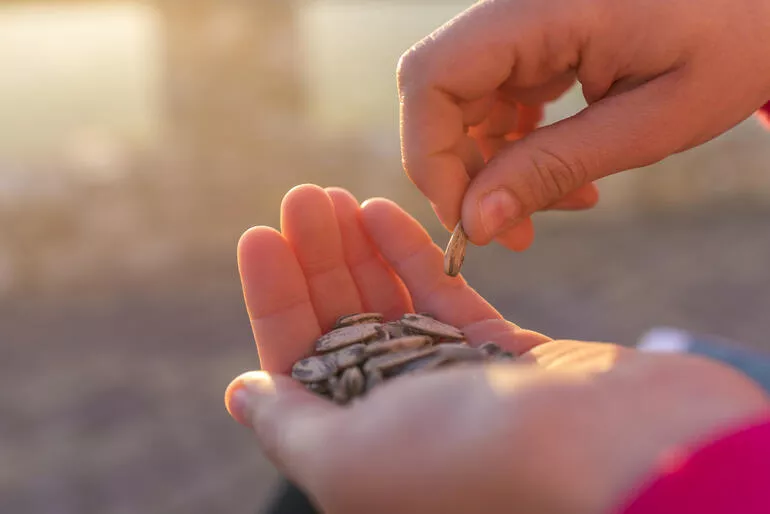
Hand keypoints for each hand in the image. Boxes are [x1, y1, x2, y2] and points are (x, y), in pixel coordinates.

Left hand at [224, 185, 769, 513]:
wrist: (617, 452)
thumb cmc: (472, 462)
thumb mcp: (352, 458)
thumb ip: (292, 426)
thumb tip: (243, 394)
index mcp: (360, 445)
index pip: (299, 359)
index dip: (274, 297)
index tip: (258, 234)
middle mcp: (404, 415)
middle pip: (345, 322)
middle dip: (318, 259)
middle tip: (302, 196)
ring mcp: (456, 380)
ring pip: (394, 301)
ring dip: (359, 247)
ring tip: (333, 195)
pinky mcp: (505, 349)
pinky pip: (447, 295)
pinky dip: (414, 253)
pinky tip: (383, 211)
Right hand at [397, 0, 769, 250]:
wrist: (766, 0)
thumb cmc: (734, 42)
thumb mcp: (651, 121)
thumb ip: (556, 167)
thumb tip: (475, 223)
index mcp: (543, 10)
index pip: (432, 77)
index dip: (429, 155)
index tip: (466, 220)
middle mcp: (517, 10)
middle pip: (438, 95)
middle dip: (461, 174)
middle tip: (508, 233)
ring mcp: (524, 25)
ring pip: (464, 106)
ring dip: (494, 168)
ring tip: (561, 205)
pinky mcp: (537, 43)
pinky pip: (498, 101)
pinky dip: (516, 149)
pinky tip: (565, 177)